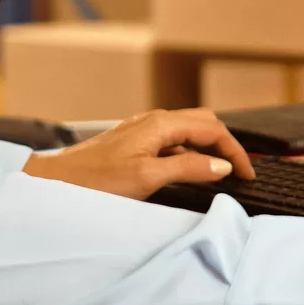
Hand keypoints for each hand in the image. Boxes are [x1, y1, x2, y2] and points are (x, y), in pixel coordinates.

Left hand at [22, 108, 254, 200]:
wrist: (54, 183)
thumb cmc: (94, 182)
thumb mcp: (147, 178)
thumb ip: (187, 168)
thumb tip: (221, 165)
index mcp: (160, 124)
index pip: (212, 129)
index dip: (235, 151)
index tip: (249, 174)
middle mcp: (153, 121)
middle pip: (203, 123)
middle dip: (226, 143)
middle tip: (240, 171)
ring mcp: (142, 130)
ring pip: (188, 130)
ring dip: (208, 147)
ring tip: (220, 171)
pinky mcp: (134, 143)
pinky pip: (172, 140)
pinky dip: (190, 152)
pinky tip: (189, 169)